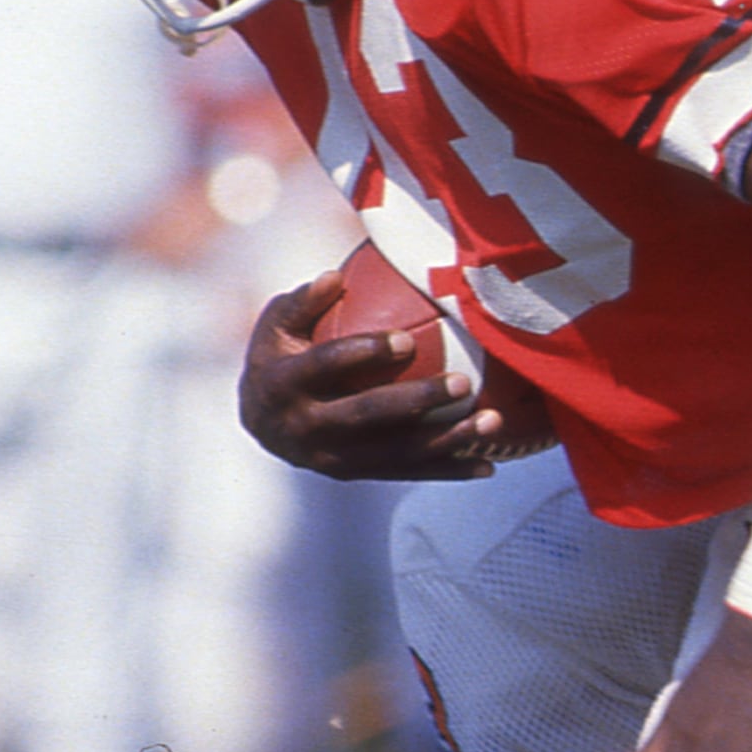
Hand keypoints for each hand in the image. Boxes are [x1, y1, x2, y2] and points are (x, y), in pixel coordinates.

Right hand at [237, 269, 501, 479]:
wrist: (260, 421)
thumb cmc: (280, 355)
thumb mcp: (277, 324)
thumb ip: (303, 301)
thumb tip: (336, 275)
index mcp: (282, 385)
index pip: (325, 366)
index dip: (363, 354)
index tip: (405, 340)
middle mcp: (305, 428)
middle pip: (367, 415)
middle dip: (416, 400)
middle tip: (462, 382)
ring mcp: (330, 459)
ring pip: (394, 452)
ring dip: (446, 440)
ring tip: (491, 420)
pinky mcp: (354, 475)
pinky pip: (405, 473)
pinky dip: (448, 470)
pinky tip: (488, 463)